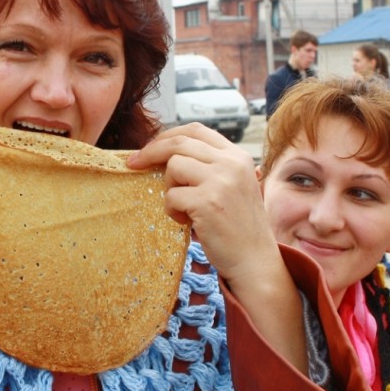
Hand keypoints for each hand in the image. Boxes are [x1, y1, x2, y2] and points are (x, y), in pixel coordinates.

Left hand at [128, 123, 307, 373]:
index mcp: (237, 156)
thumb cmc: (238, 226)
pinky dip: (172, 210)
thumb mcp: (232, 185)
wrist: (255, 260)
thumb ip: (209, 166)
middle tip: (134, 163)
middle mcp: (231, 163)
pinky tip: (187, 222)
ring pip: (173, 167)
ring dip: (170, 189)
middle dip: (151, 151)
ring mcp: (220, 181)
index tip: (150, 146)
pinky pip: (171, 196)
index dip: (168, 135)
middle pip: (179, 143)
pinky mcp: (207, 202)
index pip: (196, 130)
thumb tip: (166, 154)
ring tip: (184, 208)